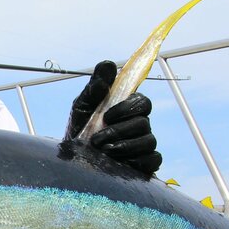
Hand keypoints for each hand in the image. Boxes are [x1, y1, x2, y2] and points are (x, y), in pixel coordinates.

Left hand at [66, 60, 162, 175]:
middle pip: (144, 123)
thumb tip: (108, 64)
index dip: (127, 108)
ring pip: (149, 141)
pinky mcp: (146, 164)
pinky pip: (153, 160)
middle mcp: (140, 126)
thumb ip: (95, 86)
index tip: (106, 116)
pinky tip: (119, 163)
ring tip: (103, 151)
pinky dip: (138, 161)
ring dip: (125, 146)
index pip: (143, 102)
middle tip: (97, 140)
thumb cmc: (80, 131)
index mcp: (128, 109)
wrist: (75, 161)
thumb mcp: (82, 106)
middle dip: (120, 131)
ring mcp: (144, 145)